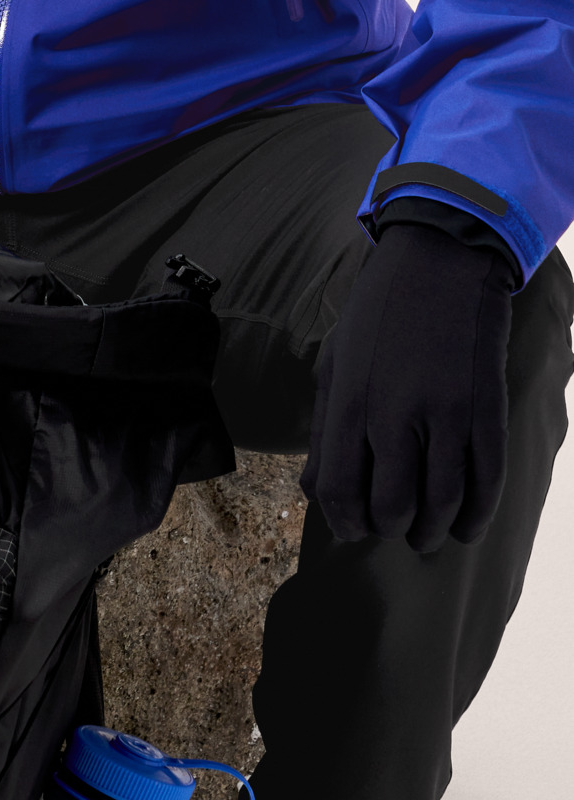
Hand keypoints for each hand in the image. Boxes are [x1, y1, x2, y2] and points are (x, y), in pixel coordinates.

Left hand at [302, 219, 517, 552]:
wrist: (439, 263)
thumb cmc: (378, 314)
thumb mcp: (335, 363)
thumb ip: (324, 430)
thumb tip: (314, 493)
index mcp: (349, 400)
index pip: (340, 491)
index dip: (347, 522)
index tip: (354, 529)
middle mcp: (394, 413)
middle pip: (391, 507)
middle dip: (390, 528)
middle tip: (393, 527)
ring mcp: (445, 414)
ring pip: (439, 504)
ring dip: (432, 532)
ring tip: (426, 536)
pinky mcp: (486, 411)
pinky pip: (485, 483)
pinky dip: (475, 516)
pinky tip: (464, 525)